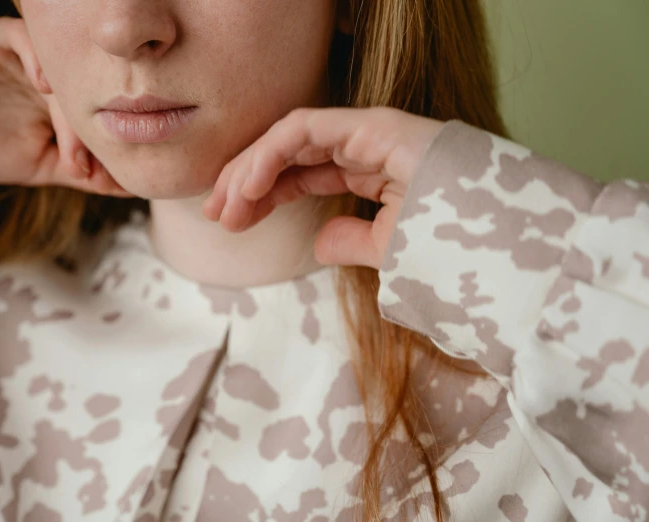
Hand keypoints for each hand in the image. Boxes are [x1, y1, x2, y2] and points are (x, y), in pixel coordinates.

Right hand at [0, 16, 126, 195]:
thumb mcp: (35, 165)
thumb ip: (78, 172)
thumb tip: (127, 187)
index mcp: (64, 103)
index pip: (101, 118)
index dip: (109, 149)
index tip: (112, 181)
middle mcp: (51, 77)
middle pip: (88, 96)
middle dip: (89, 137)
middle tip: (82, 169)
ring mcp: (25, 56)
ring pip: (63, 71)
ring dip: (69, 109)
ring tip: (68, 144)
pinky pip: (25, 37)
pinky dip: (39, 59)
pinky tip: (43, 87)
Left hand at [202, 107, 443, 269]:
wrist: (499, 242)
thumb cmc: (452, 247)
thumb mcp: (388, 252)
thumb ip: (352, 243)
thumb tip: (319, 243)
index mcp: (369, 172)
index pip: (301, 174)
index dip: (261, 193)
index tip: (231, 220)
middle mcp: (364, 147)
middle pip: (288, 155)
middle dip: (245, 181)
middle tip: (214, 213)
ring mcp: (368, 132)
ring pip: (288, 139)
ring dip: (249, 169)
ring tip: (222, 206)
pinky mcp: (371, 125)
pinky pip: (303, 129)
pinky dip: (269, 152)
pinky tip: (247, 186)